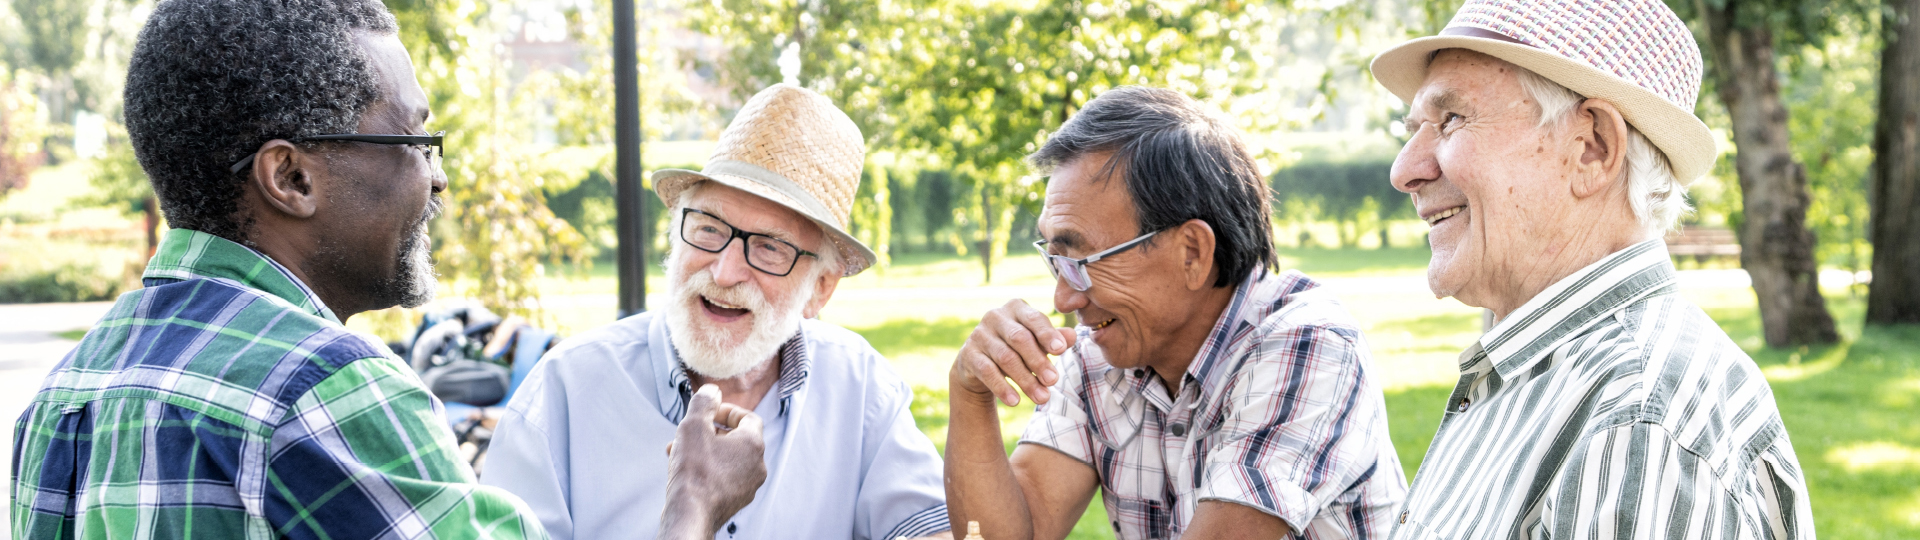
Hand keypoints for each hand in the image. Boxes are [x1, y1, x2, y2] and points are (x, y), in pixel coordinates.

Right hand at [661, 385, 766, 538]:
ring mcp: (748, 486)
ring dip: (707, 450)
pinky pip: (725, 477)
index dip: (727, 411)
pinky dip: (709, 469)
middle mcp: (757, 466)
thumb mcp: (694, 426)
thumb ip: (704, 403)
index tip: (709, 413)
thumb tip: (712, 391)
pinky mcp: (736, 501)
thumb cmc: (693, 470)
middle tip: (691, 432)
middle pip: (737, 439)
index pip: (749, 418)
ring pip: (728, 460)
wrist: (690, 514)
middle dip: (711, 432)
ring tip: (680, 450)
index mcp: (753, 444)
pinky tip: (686, 470)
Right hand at [950, 299, 1076, 406]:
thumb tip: (1073, 336)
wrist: (981, 365)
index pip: (1034, 318)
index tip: (1061, 350)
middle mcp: (995, 316)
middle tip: (1054, 381)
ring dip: (1025, 380)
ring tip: (1042, 398)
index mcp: (1016, 308)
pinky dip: (1002, 388)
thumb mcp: (1038, 343)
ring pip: (1005, 358)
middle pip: (1019, 339)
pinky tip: (1015, 401)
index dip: (1047, 334)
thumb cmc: (1017, 349)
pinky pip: (987, 372)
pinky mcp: (968, 354)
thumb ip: (1055, 339)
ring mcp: (979, 335)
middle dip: (1038, 361)